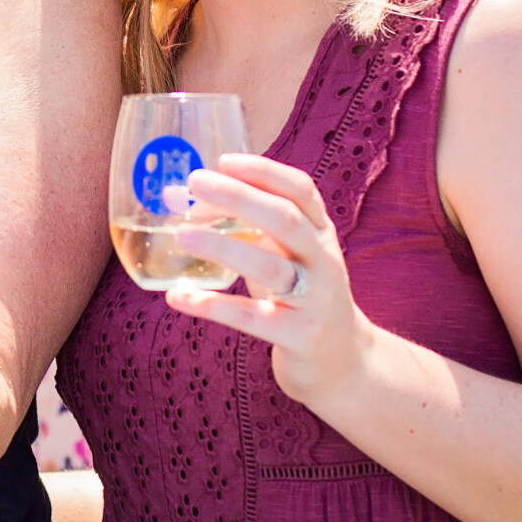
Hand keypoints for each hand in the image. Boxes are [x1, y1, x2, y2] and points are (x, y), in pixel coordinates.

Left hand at [163, 153, 373, 406]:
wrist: (344, 361)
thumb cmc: (300, 296)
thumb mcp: (286, 254)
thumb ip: (245, 227)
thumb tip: (178, 198)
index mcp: (320, 232)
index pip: (300, 190)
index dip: (264, 171)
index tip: (223, 160)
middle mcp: (323, 261)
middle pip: (285, 219)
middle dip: (239, 197)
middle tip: (195, 183)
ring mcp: (315, 299)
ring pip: (270, 266)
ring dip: (222, 246)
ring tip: (180, 235)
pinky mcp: (299, 335)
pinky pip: (252, 318)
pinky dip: (212, 306)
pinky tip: (178, 297)